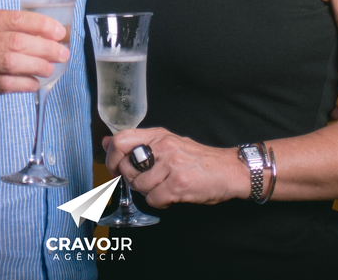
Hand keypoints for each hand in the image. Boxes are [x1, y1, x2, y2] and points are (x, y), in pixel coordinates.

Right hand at [0, 9, 68, 128]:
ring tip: (50, 68)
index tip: (59, 32)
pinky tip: (34, 83)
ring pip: (12, 62)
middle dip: (45, 47)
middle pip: (17, 41)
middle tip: (62, 53)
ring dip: (37, 65)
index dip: (41, 25)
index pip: (15, 18)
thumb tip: (42, 33)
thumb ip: (1, 28)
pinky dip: (23, 83)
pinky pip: (3, 84)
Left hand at [104, 127, 248, 207]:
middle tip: (144, 182)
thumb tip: (107, 141)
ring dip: (148, 192)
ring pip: (139, 186)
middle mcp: (163, 147)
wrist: (230, 170)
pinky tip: (170, 196)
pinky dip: (160, 202)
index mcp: (158, 135)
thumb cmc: (199, 159)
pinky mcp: (178, 184)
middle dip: (131, 180)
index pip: (121, 140)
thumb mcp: (169, 143)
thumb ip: (139, 143)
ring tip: (162, 188)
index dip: (112, 157)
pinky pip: (154, 199)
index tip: (116, 167)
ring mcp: (171, 165)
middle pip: (127, 167)